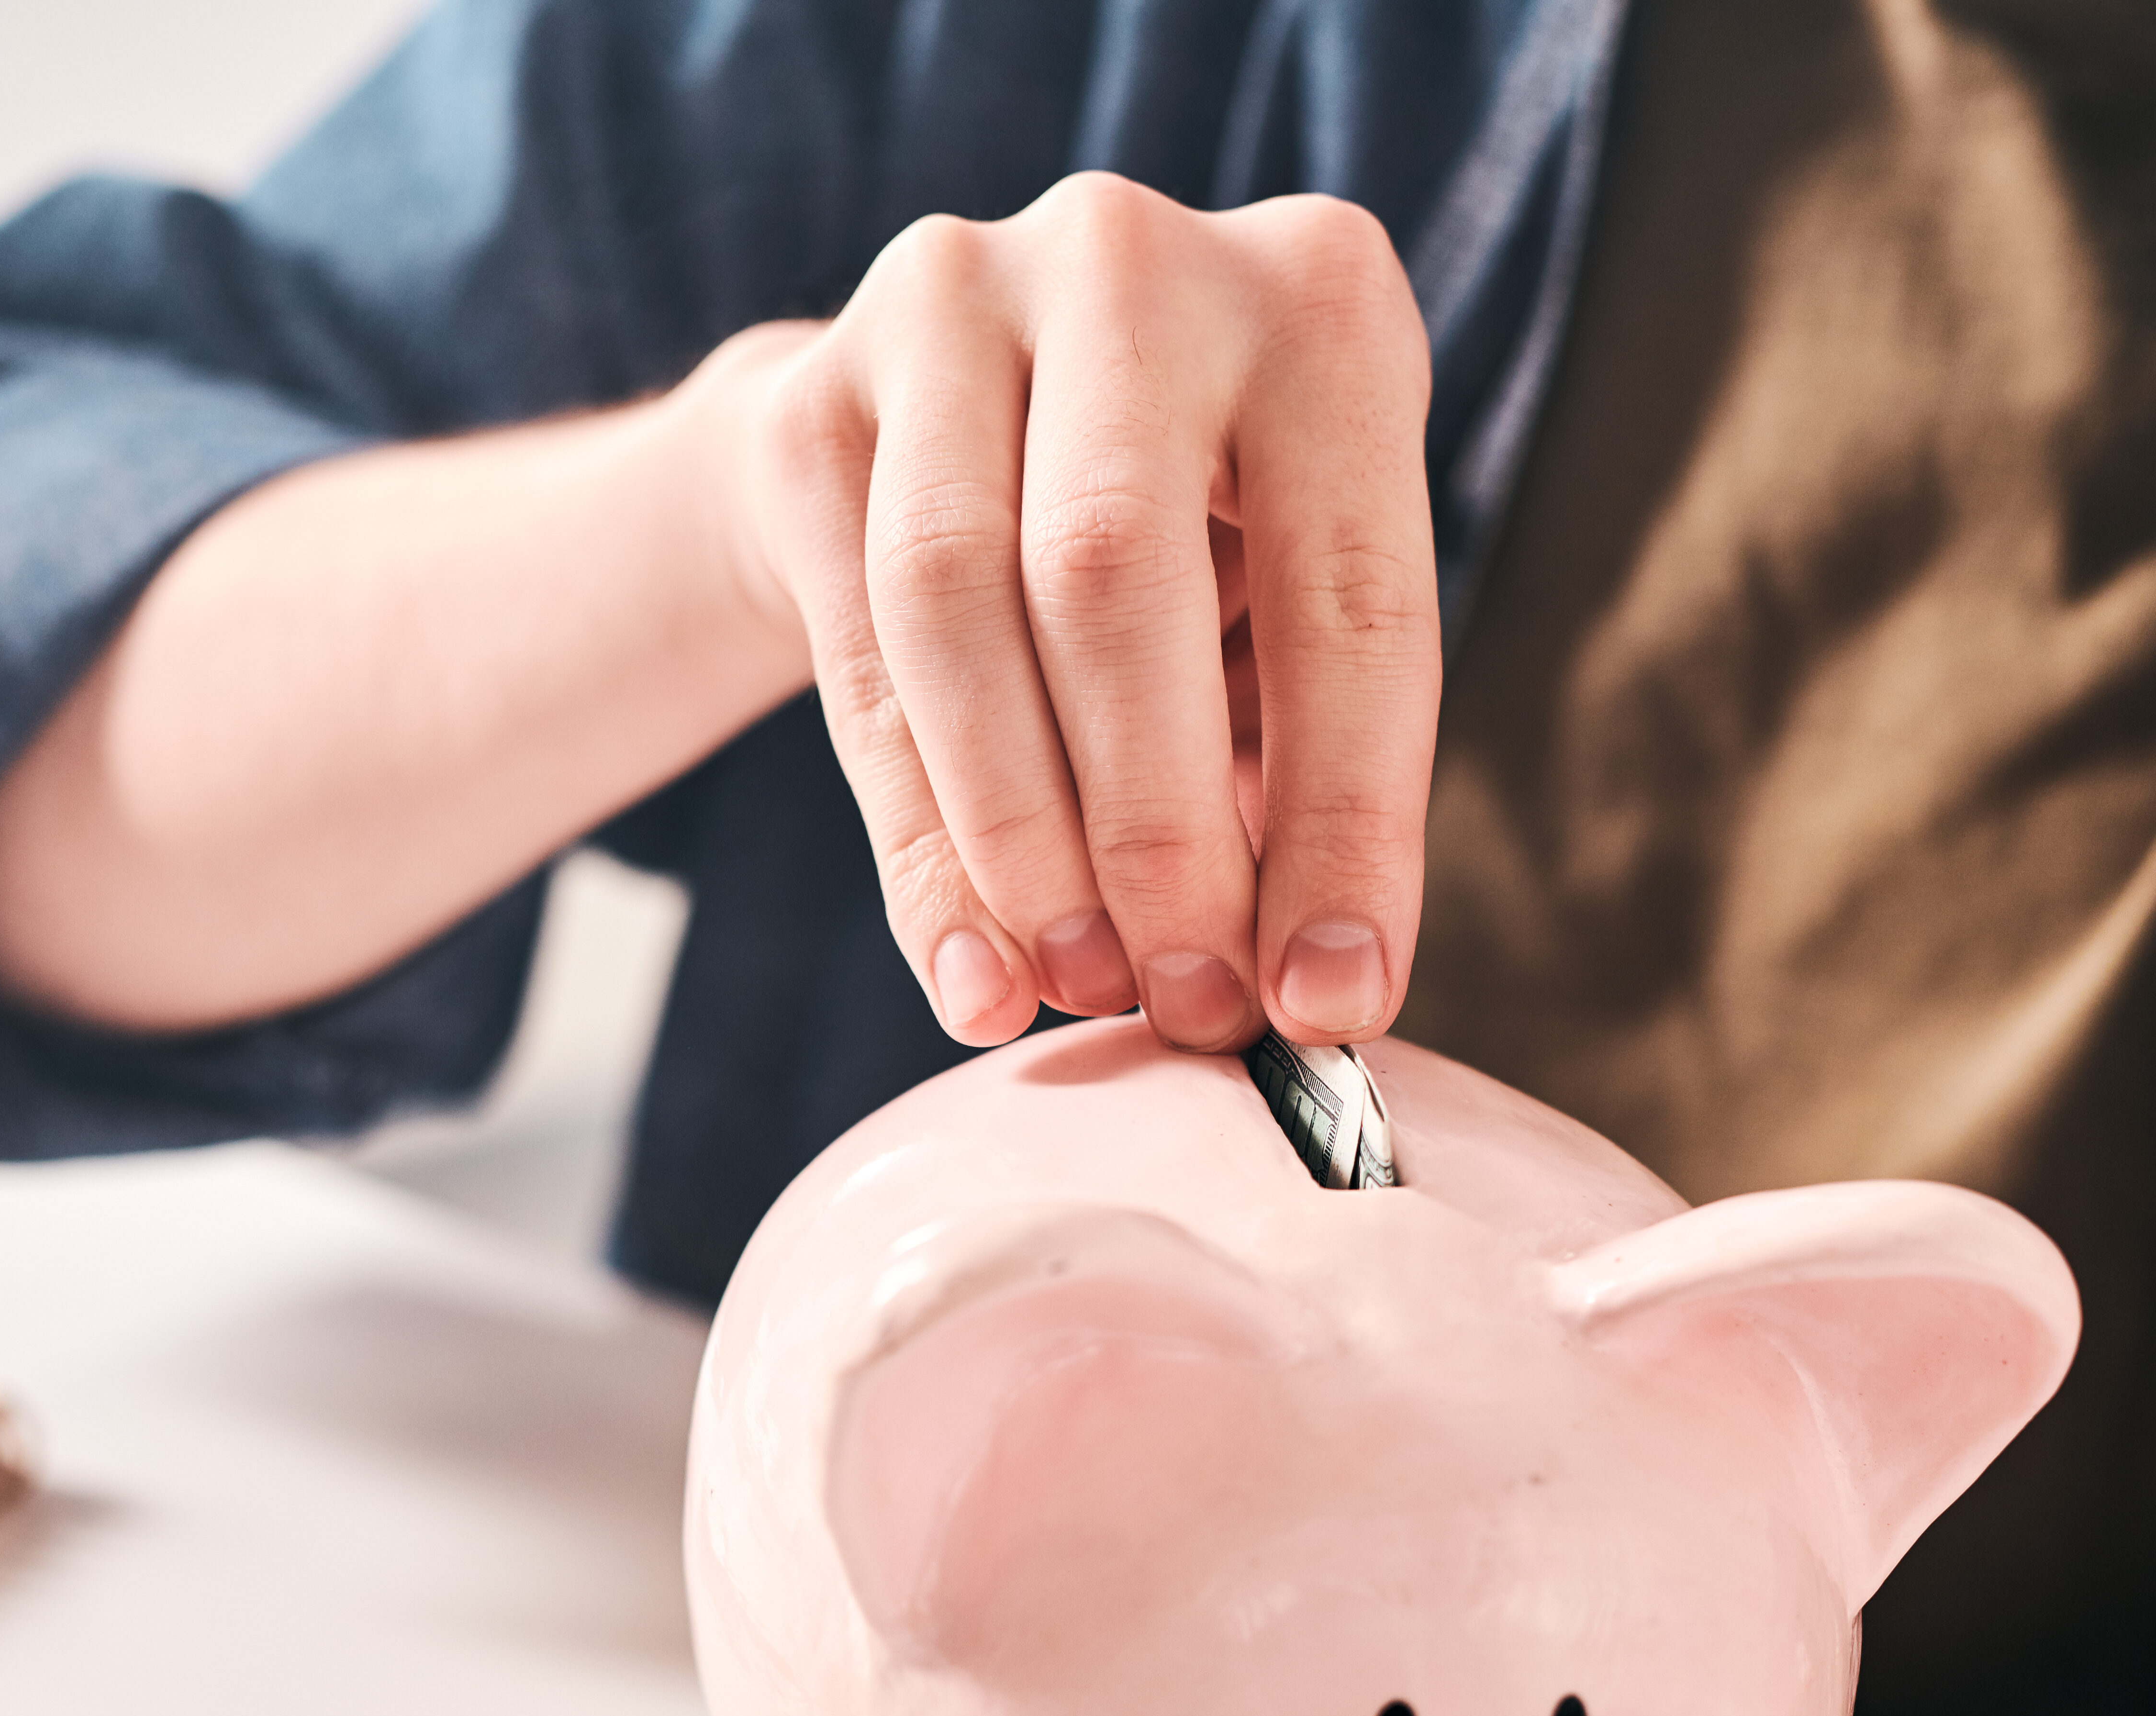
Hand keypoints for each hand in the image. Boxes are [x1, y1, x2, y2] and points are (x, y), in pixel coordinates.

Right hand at [719, 175, 1439, 1053]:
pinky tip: (972, 976)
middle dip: (1159, 834)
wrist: (948, 431)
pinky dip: (921, 851)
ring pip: (956, 611)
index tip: (1331, 999)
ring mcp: (946, 308)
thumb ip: (1295, 773)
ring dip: (1023, 842)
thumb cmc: (1178, 554)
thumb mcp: (1277, 620)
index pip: (1352, 595)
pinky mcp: (809, 404)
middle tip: (1186, 1005)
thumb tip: (1308, 995)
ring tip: (1075, 989)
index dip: (1347, 824)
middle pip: (1119, 580)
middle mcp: (1129, 263)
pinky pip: (858, 663)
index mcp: (1317, 302)